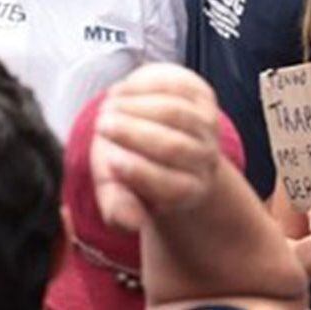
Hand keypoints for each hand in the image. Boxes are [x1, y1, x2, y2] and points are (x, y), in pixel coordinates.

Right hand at [91, 63, 222, 230]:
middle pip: (174, 147)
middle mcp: (206, 160)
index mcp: (189, 191)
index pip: (172, 187)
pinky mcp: (203, 96)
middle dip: (133, 134)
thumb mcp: (116, 189)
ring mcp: (208, 126)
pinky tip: (122, 91)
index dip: (140, 174)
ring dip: (136, 106)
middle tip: (102, 125)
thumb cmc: (129, 163)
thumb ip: (118, 208)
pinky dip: (145, 86)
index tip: (111, 160)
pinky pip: (176, 87)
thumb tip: (132, 224)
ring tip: (108, 105)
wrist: (149, 129)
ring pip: (175, 113)